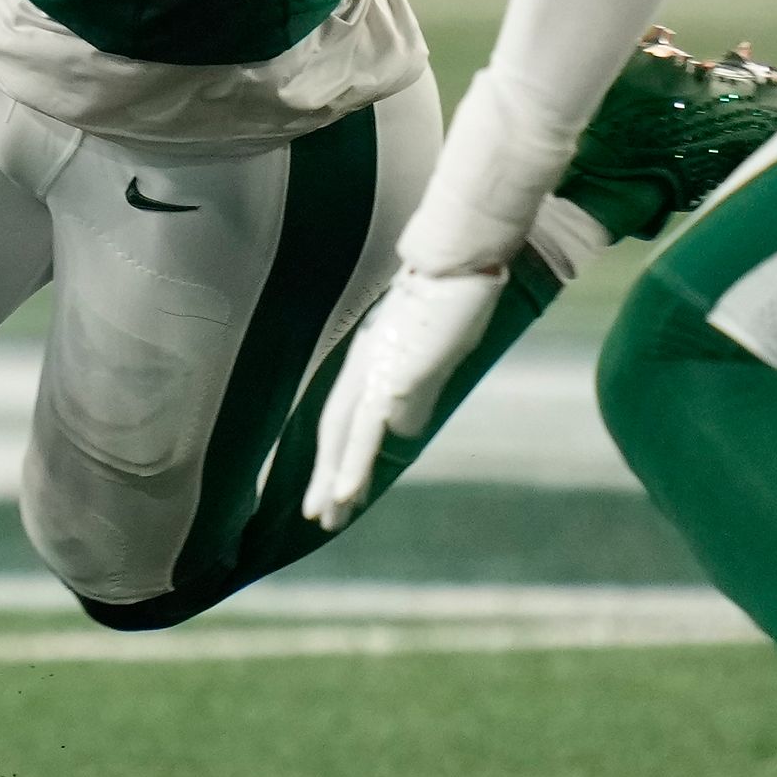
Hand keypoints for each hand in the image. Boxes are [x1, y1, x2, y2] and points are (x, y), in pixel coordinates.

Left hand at [301, 265, 509, 529]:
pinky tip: (345, 494)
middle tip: (317, 514)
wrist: (460, 260)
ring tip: (325, 516)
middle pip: (334, 429)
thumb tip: (405, 424)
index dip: (336, 448)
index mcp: (372, 355)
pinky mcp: (393, 379)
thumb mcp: (433, 345)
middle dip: (326, 474)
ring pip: (344, 436)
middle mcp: (364, 365)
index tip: (331, 481)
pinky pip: (367, 432)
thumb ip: (415, 384)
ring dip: (336, 479)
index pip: (344, 411)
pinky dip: (354, 465)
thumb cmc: (455, 290)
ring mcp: (376, 372)